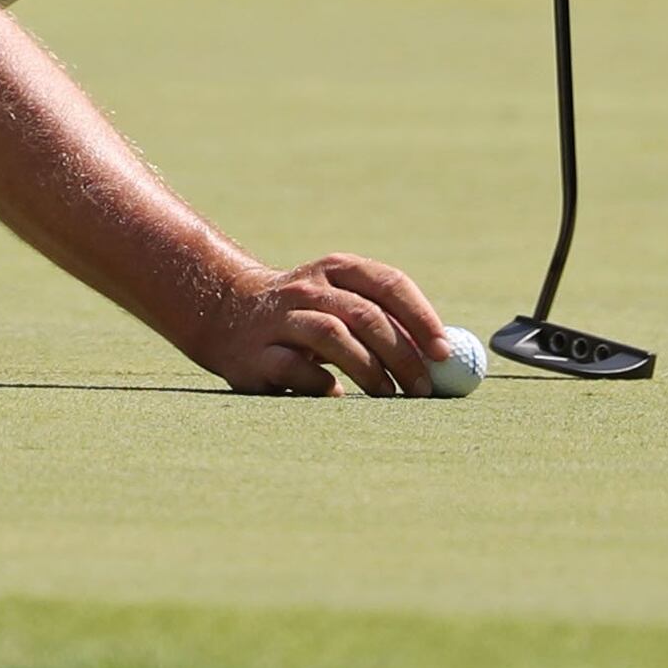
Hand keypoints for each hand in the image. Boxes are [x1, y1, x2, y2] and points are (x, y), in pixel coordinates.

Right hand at [195, 252, 453, 395]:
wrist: (225, 314)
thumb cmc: (303, 315)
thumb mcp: (338, 300)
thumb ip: (382, 318)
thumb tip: (442, 355)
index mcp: (335, 270)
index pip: (389, 284)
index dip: (421, 317)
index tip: (443, 352)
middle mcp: (307, 289)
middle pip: (365, 315)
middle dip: (401, 354)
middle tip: (424, 388)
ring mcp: (280, 320)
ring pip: (333, 337)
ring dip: (368, 371)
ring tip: (389, 397)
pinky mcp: (256, 354)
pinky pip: (297, 371)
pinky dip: (324, 386)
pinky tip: (337, 397)